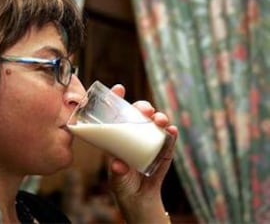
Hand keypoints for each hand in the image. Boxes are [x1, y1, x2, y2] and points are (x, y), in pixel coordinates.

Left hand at [108, 84, 177, 222]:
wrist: (139, 198)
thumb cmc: (122, 183)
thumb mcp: (116, 177)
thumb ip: (117, 171)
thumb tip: (118, 164)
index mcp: (120, 135)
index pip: (118, 112)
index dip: (118, 98)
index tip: (119, 89)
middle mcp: (135, 133)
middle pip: (140, 113)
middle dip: (143, 107)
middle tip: (145, 111)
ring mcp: (151, 140)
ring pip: (156, 122)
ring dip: (159, 117)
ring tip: (159, 120)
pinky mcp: (165, 150)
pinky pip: (169, 138)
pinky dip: (171, 132)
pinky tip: (171, 130)